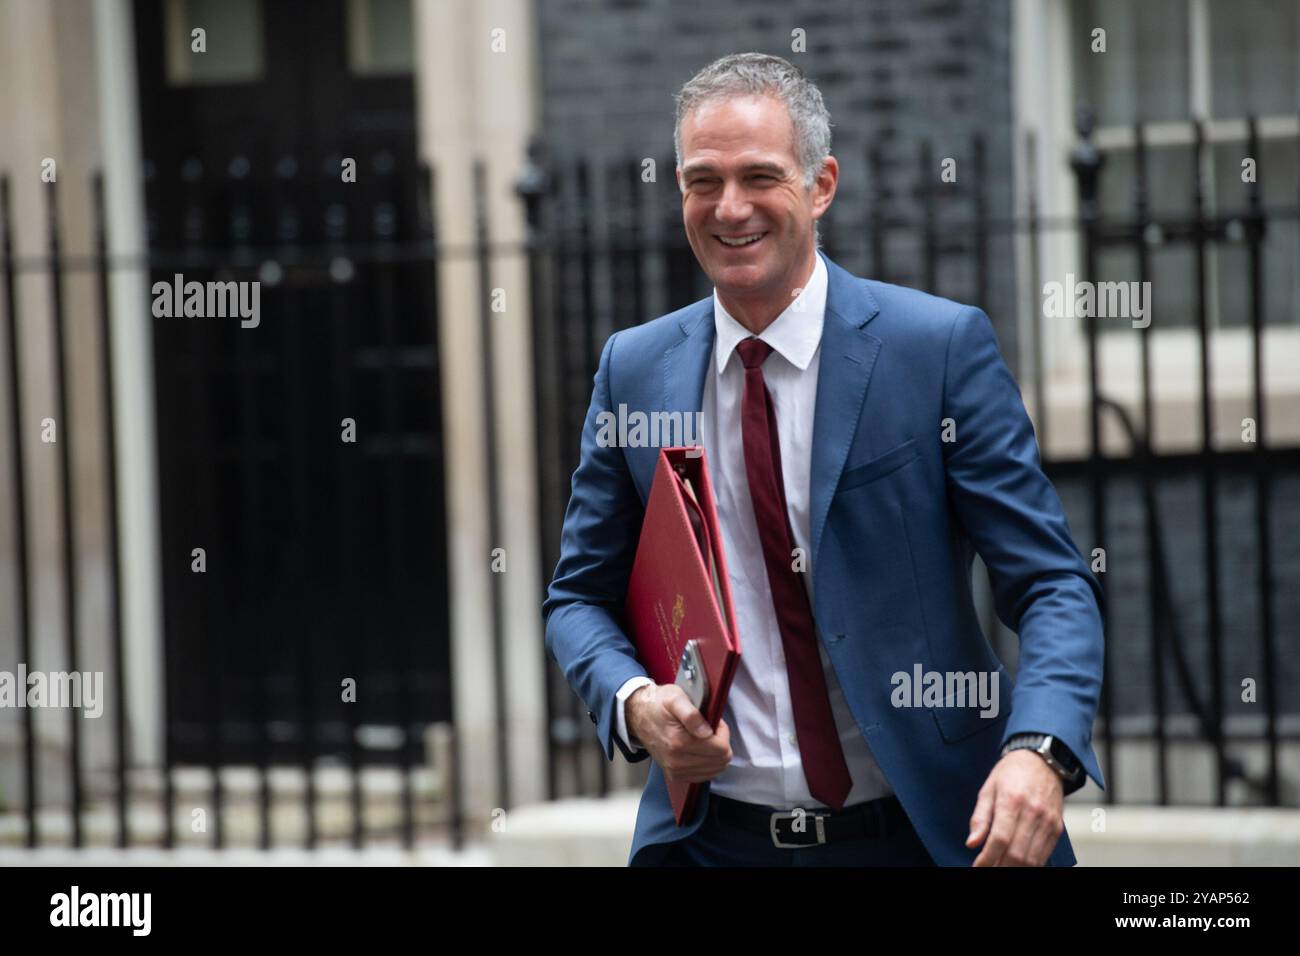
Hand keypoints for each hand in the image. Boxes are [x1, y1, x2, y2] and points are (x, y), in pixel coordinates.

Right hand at [627, 683, 730, 783]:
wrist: (638, 716)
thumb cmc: (658, 705)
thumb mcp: (675, 698)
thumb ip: (691, 714)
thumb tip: (706, 732)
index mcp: (679, 742)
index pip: (721, 748)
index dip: (722, 732)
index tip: (714, 722)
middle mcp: (677, 761)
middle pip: (720, 761)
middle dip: (721, 743)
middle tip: (709, 728)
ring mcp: (676, 771)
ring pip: (715, 770)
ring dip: (715, 753)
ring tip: (703, 738)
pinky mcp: (675, 776)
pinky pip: (704, 776)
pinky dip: (708, 763)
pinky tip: (700, 750)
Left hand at [966, 750, 1064, 865]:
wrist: (1042, 760)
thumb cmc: (1012, 772)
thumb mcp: (988, 788)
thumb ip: (980, 817)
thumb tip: (972, 843)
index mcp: (1011, 800)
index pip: (999, 839)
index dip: (987, 858)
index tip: (977, 866)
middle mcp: (1033, 812)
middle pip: (1017, 853)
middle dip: (1000, 867)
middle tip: (987, 868)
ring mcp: (1048, 822)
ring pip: (1032, 859)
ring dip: (1014, 868)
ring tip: (999, 867)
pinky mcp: (1057, 828)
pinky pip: (1044, 854)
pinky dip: (1031, 864)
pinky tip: (1017, 864)